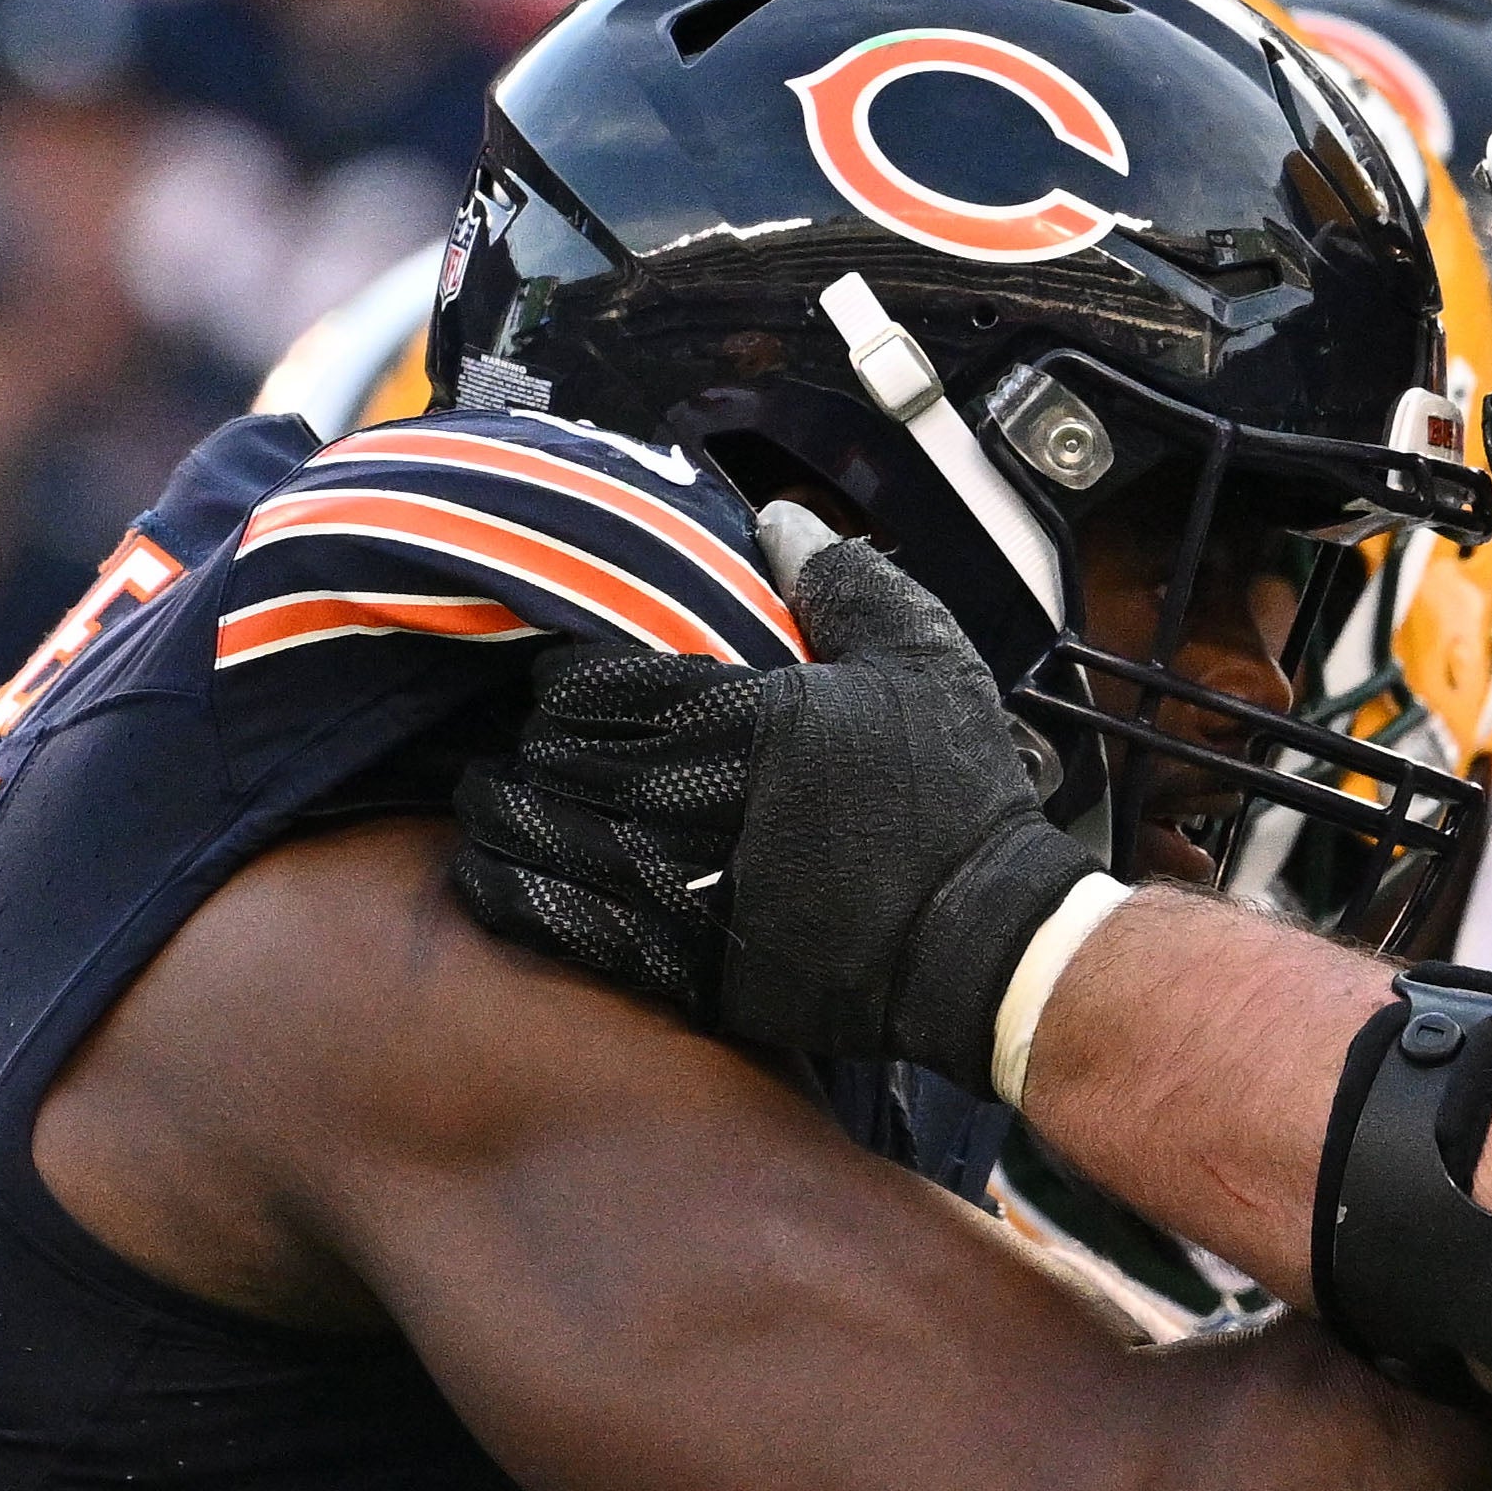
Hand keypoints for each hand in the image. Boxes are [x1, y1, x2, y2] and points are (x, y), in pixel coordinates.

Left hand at [452, 507, 1101, 1088]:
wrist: (986, 949)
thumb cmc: (958, 803)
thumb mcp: (923, 663)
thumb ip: (844, 584)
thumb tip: (783, 522)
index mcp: (735, 718)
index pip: (589, 682)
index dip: (571, 677)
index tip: (582, 681)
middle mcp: (686, 802)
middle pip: (549, 753)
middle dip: (539, 740)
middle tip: (547, 738)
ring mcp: (672, 891)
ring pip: (530, 835)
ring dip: (506, 811)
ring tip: (508, 798)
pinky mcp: (676, 967)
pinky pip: (548, 923)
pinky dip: (509, 891)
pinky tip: (504, 872)